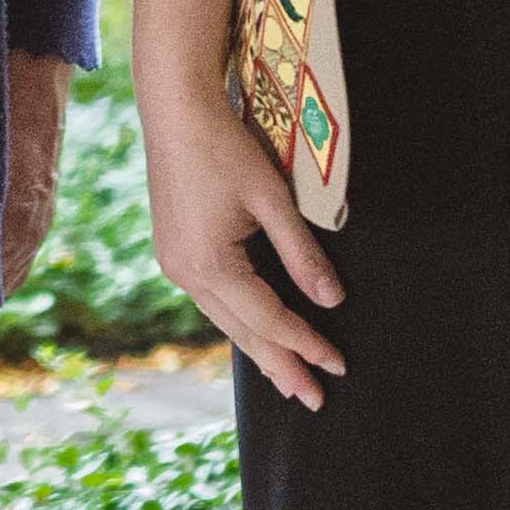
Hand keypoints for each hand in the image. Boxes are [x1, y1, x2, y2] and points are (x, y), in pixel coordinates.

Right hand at [142, 86, 346, 410]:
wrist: (175, 110)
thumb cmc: (225, 146)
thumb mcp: (272, 200)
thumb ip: (302, 254)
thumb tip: (331, 301)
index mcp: (209, 266)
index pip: (269, 319)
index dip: (306, 344)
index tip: (337, 366)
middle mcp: (185, 274)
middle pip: (242, 332)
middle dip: (280, 366)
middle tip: (313, 399)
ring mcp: (174, 264)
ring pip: (224, 320)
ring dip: (258, 349)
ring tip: (287, 377)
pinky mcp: (173, 251)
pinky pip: (211, 300)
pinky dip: (238, 321)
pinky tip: (252, 330)